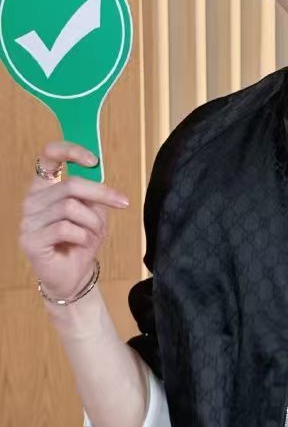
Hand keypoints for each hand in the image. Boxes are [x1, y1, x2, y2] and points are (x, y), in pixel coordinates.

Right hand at [18, 141, 129, 300]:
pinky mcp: (29, 240)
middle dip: (101, 194)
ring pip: (70, 207)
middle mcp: (32, 200)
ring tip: (94, 232)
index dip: (71, 151)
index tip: (94, 161)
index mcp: (45, 186)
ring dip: (92, 221)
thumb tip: (97, 170)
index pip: (49, 155)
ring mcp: (28, 221)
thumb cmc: (82, 239)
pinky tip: (82, 243)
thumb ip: (92, 191)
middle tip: (122, 202)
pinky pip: (64, 228)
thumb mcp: (93, 210)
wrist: (73, 275)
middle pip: (71, 184)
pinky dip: (82, 235)